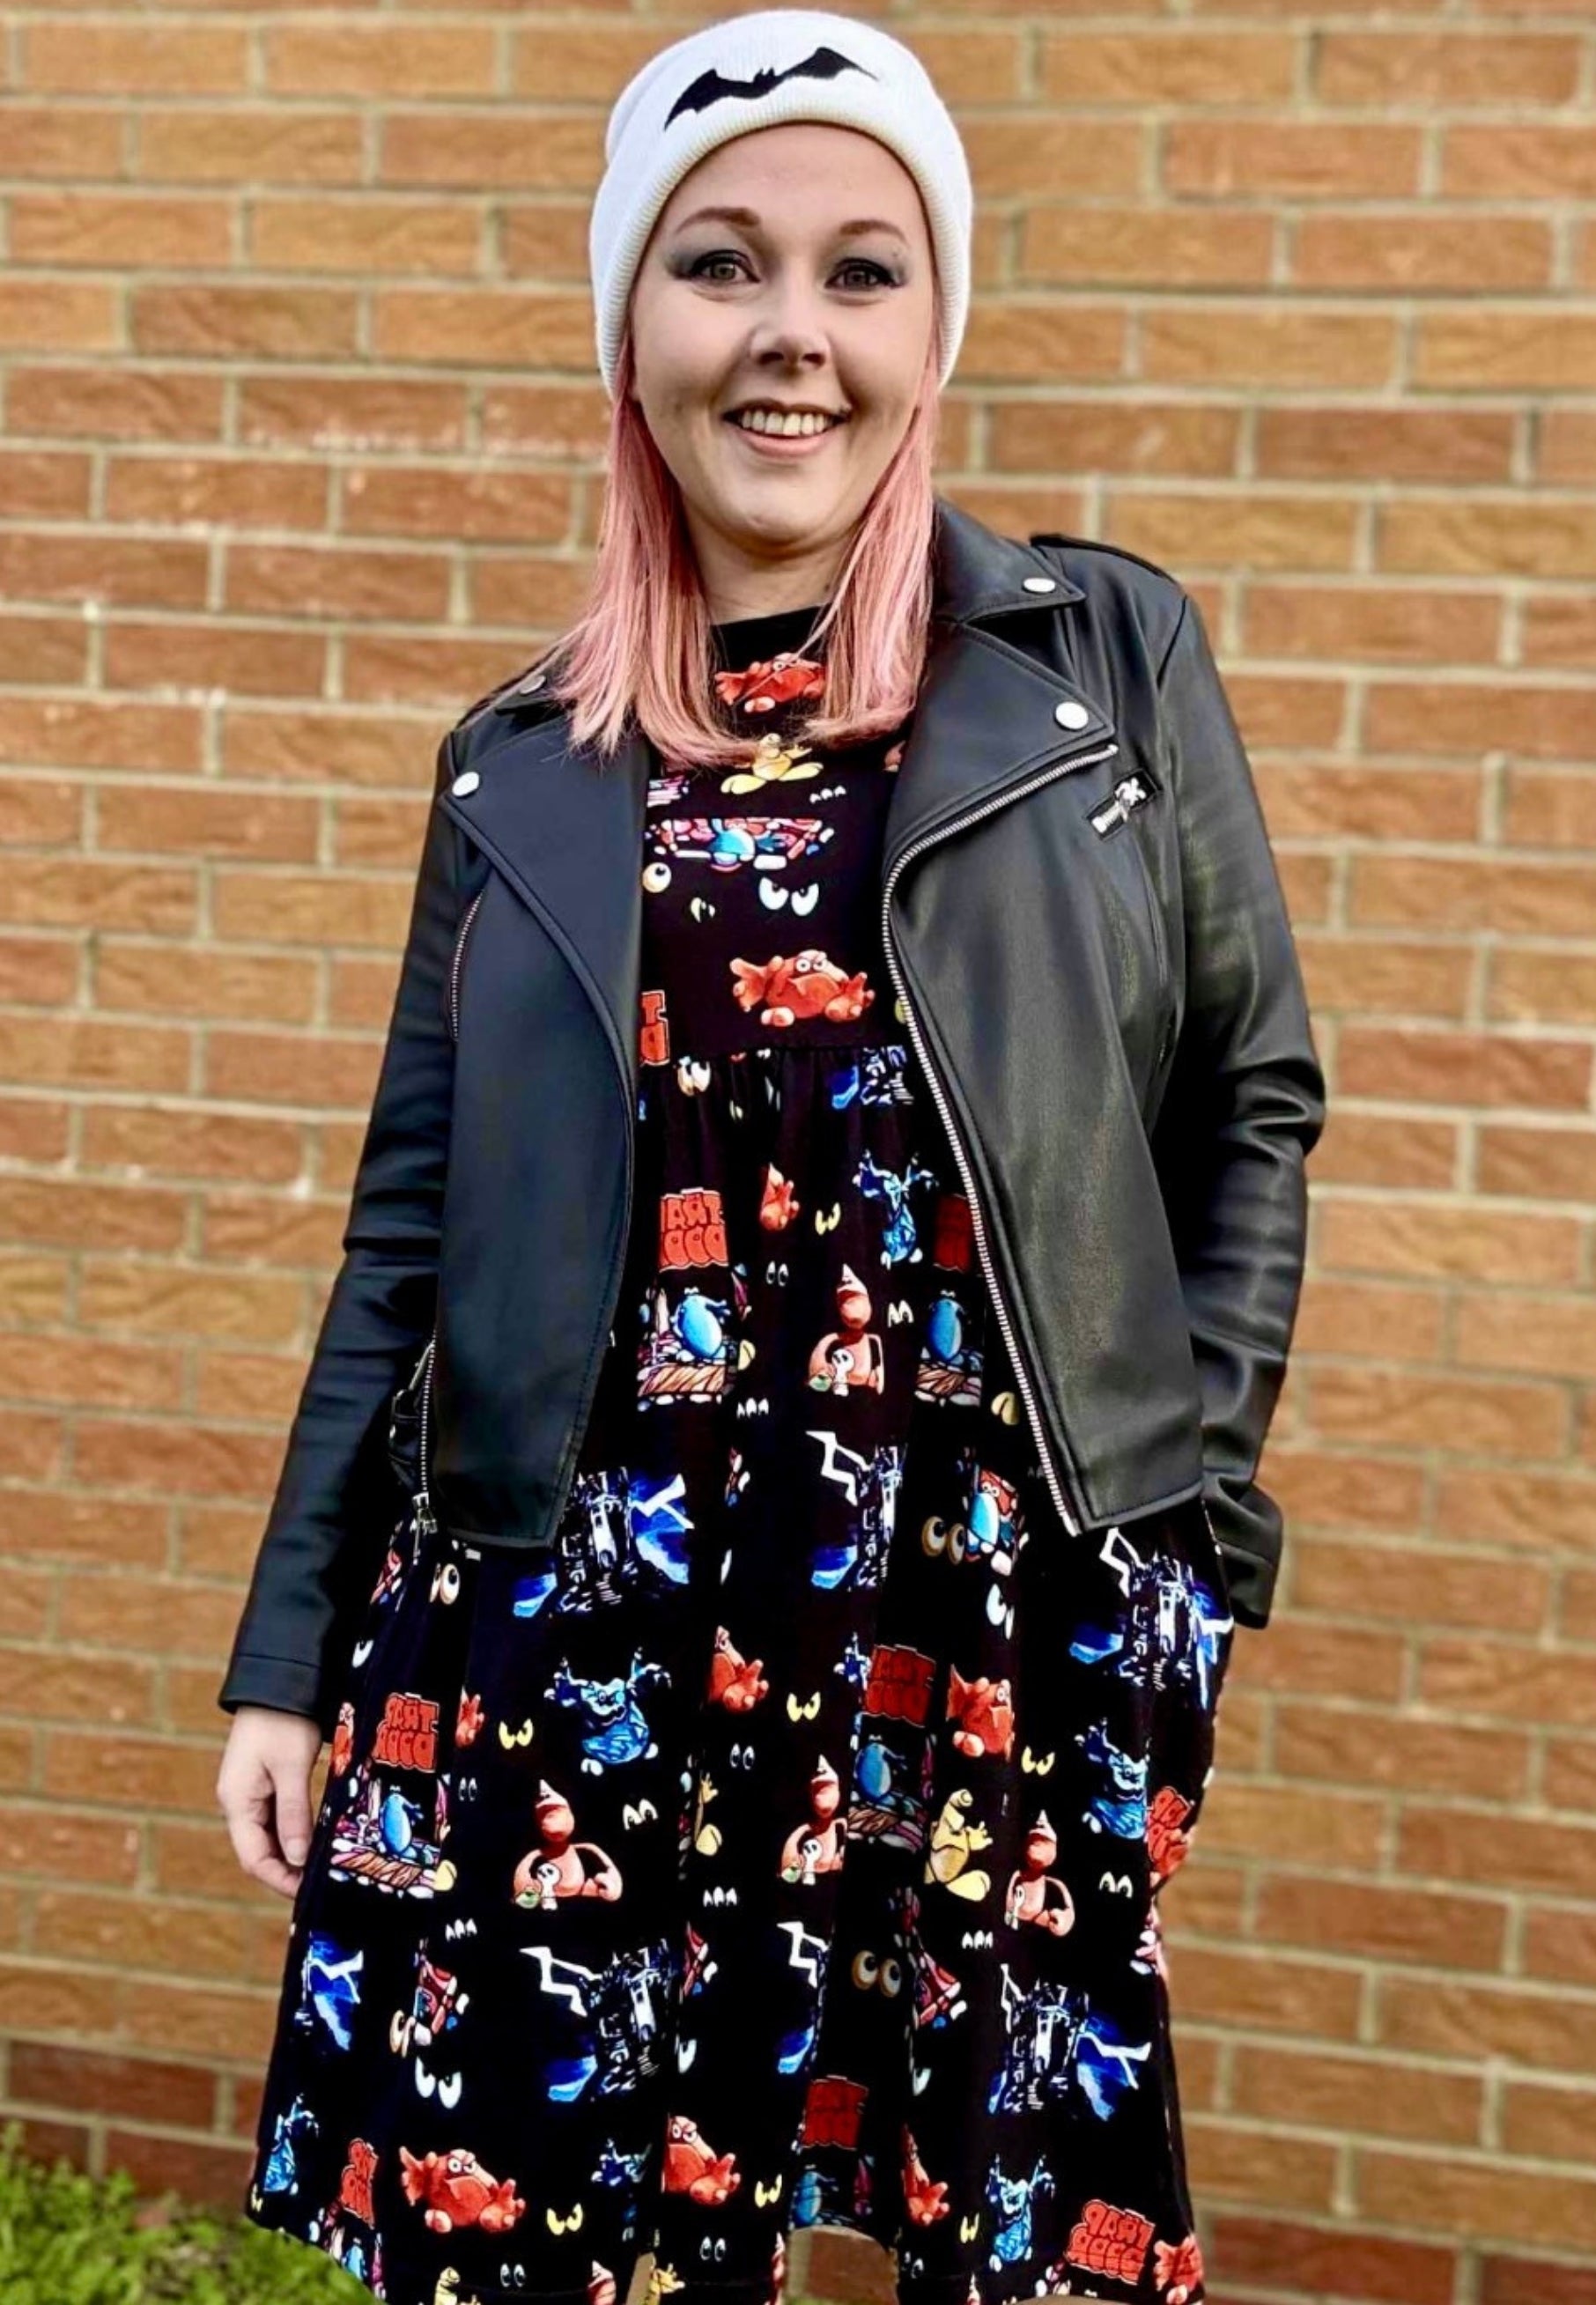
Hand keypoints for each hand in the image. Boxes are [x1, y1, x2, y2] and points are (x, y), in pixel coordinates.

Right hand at [217, 1706, 323, 1899]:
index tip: (307, 1892)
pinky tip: (316, 1838)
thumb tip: (296, 1859)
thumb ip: (293, 1813)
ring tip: (322, 1866)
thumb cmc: (283, 1721)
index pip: (253, 1857)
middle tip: (320, 1883)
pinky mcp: (264, 1781)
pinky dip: (295, 1831)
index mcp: (236, 1800)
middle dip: (287, 1870)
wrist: (278, 1678)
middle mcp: (238, 1801)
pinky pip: (276, 1817)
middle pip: (259, 1850)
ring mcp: (250, 1791)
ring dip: (292, 1852)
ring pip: (269, 1835)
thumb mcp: (291, 1767)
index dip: (279, 1879)